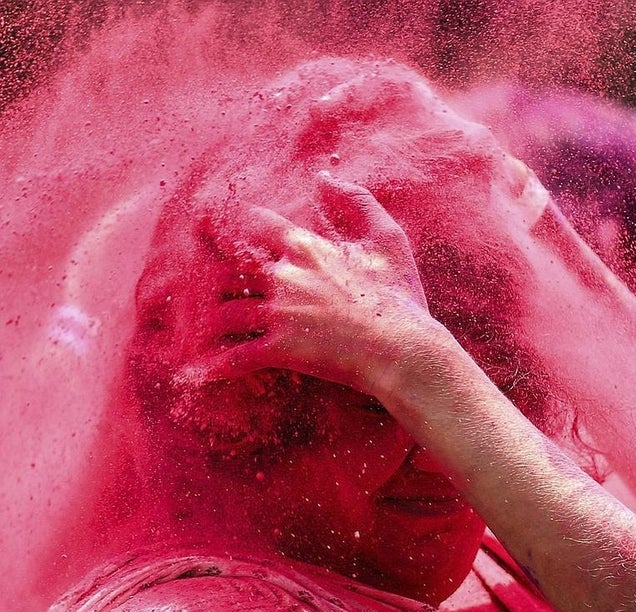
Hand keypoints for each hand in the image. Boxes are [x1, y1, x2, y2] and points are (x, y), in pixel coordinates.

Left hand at [188, 173, 437, 396]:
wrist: (404, 349)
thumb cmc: (400, 296)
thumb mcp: (389, 240)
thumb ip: (358, 201)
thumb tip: (325, 175)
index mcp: (306, 249)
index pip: (254, 224)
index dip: (232, 223)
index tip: (214, 224)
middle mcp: (284, 277)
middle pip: (226, 269)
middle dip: (207, 275)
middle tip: (191, 282)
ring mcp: (279, 315)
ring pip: (224, 313)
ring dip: (211, 322)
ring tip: (202, 330)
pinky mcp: (280, 350)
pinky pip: (235, 357)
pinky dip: (215, 366)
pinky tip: (201, 372)